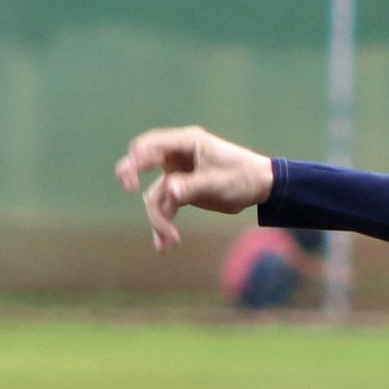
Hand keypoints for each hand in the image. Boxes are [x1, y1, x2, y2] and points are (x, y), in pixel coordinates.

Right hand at [114, 126, 275, 251]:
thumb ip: (192, 186)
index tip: (131, 175)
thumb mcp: (218, 182)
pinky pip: (165, 207)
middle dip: (132, 175)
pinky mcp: (181, 192)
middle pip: (143, 162)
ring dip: (158, 218)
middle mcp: (177, 156)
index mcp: (186, 142)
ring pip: (155, 194)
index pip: (152, 145)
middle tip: (128, 187)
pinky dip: (164, 224)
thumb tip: (169, 192)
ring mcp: (177, 174)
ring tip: (169, 240)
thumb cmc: (243, 176)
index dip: (138, 158)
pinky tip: (164, 245)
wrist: (260, 188)